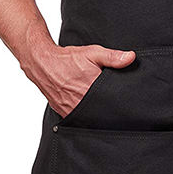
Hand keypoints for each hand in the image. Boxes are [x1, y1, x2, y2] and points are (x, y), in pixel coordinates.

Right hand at [19, 37, 135, 116]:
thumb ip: (113, 57)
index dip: (119, 104)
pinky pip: (78, 120)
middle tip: (115, 107)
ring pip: (90, 119)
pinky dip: (85, 117)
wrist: (42, 63)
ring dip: (96, 115)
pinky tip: (89, 110)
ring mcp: (71, 110)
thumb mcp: (93, 53)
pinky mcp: (64, 113)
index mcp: (91, 89)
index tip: (126, 104)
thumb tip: (131, 58)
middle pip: (101, 114)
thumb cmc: (67, 59)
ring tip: (102, 109)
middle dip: (109, 111)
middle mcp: (80, 103)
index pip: (111, 103)